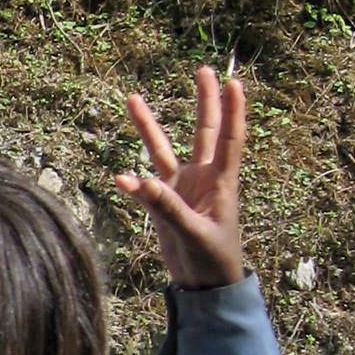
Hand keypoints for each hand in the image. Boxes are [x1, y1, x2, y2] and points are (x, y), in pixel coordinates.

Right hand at [115, 66, 245, 289]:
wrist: (205, 284)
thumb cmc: (214, 260)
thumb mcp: (194, 234)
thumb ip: (167, 208)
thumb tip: (137, 181)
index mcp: (222, 182)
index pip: (230, 139)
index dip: (232, 111)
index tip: (233, 82)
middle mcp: (203, 178)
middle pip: (204, 131)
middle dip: (204, 101)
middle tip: (204, 70)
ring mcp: (182, 188)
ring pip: (165, 150)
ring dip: (150, 127)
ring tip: (132, 99)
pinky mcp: (164, 204)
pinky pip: (145, 187)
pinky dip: (133, 183)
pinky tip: (121, 179)